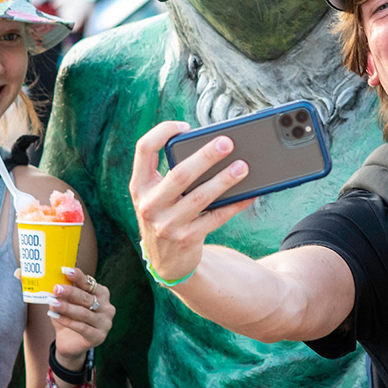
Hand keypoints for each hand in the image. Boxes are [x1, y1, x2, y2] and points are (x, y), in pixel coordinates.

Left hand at [48, 267, 114, 359]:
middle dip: (70, 292)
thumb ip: (64, 293)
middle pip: (86, 298)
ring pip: (84, 313)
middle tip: (56, 288)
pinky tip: (56, 317)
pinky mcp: (99, 337)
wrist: (70, 343)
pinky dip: (67, 321)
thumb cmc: (70, 318)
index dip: (78, 276)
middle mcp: (107, 307)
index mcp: (102, 294)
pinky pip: (82, 327)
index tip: (66, 270)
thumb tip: (53, 283)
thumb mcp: (66, 303)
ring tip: (53, 303)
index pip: (90, 283)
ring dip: (67, 307)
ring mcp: (105, 323)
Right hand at [130, 121, 254, 282]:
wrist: (165, 261)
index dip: (162, 131)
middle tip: (227, 142)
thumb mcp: (156, 195)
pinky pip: (216, 217)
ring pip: (201, 197)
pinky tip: (249, 194)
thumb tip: (210, 147)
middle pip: (179, 174)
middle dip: (206, 156)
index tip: (185, 126)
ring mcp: (167, 224)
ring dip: (224, 180)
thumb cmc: (166, 214)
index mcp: (139, 185)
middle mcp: (150, 204)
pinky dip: (234, 204)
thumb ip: (169, 173)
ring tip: (243, 167)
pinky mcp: (187, 239)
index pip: (144, 149)